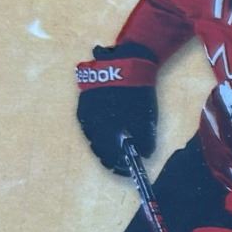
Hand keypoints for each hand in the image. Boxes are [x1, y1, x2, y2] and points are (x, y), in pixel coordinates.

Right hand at [76, 43, 157, 174]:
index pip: (108, 157)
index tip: (127, 171)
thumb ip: (146, 140)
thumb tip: (145, 155)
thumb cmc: (138, 92)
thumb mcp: (147, 118)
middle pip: (97, 148)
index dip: (118, 166)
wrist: (126, 61)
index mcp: (103, 129)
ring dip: (103, 143)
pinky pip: (89, 122)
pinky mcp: (84, 100)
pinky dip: (99, 129)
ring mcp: (84, 110)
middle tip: (121, 162)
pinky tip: (109, 130)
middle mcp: (89, 122)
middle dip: (110, 156)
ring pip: (92, 135)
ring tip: (116, 147)